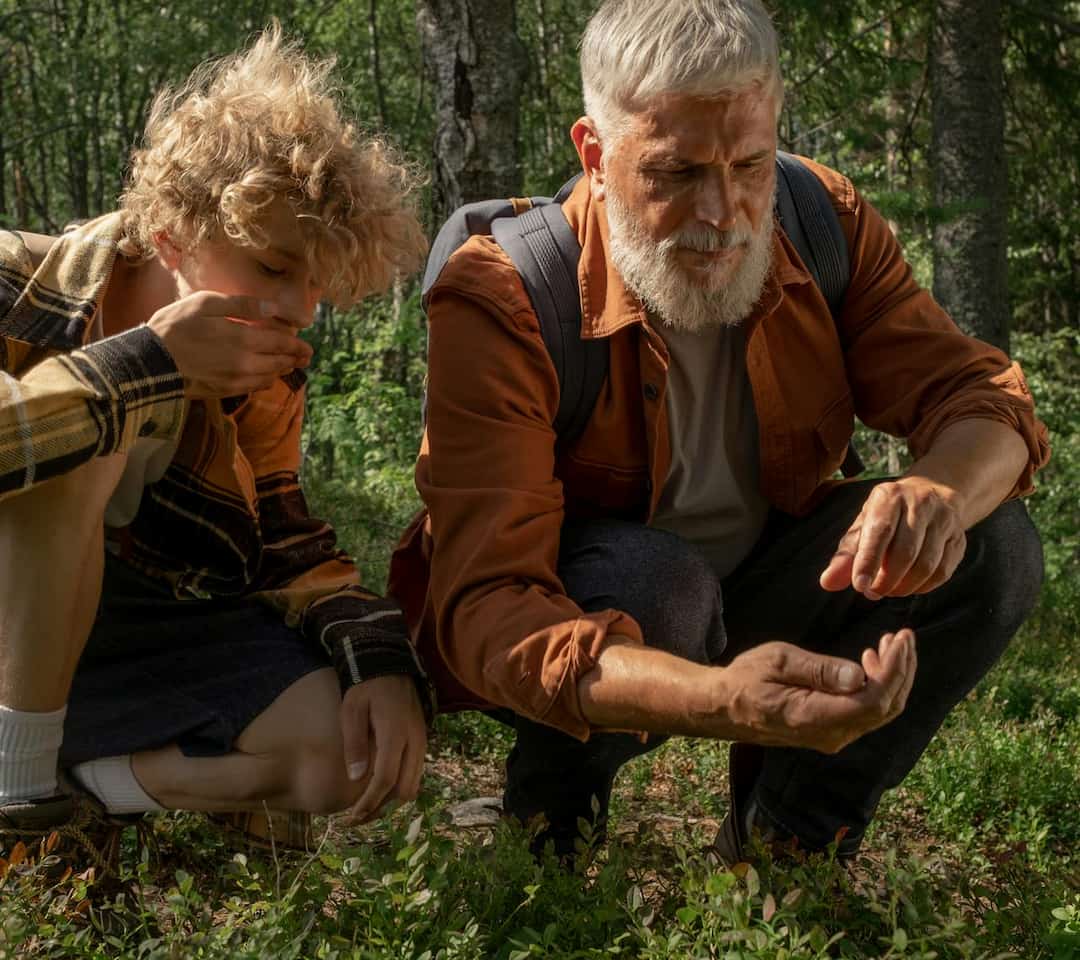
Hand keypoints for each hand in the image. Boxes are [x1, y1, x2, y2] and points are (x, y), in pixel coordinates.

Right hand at [146, 291, 312, 397]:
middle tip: (305, 356)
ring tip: (289, 364)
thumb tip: (273, 308)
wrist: (150, 362)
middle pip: (279, 362)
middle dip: (294, 358)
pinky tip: (265, 377)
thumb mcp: (207, 304)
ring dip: (281, 370)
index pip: (282, 343)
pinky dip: (264, 381)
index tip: (308, 346)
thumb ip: (243, 306)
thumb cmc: (175, 326)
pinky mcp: (225, 392)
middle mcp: (246, 363)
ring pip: (269, 377)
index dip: (297, 345)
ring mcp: (236, 381)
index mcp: (244, 339)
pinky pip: (254, 388)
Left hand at [338, 675, 426, 825]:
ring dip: (391, 800)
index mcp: (395, 733)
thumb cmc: (366, 687)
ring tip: (366, 807)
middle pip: (405, 789)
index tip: (352, 817)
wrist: (390, 666)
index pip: (386, 779)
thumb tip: (355, 778)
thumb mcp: (352, 710)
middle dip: (382, 808)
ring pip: (413, 783)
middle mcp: (414, 740)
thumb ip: (354, 743)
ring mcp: (421, 741)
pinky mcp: (421, 740)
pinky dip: (398, 786)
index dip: (370, 802)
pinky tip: (379, 787)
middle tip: (357, 817)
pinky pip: (414, 772)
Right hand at [717, 632, 916, 753]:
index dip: (895, 670)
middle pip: (886, 708)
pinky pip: (867, 713)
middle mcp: (830, 734)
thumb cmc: (746, 678)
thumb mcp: (778, 661)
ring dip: (893, 678)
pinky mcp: (832, 732)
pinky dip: (879, 687)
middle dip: (902, 671)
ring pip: (881, 712)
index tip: (901, 639)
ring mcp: (833, 737)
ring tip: (889, 645)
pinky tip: (870, 665)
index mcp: (815, 717)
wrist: (725, 707)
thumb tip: (858, 675)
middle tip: (902, 637)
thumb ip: (819, 669)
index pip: (873, 700)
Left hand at [819, 477, 966, 599]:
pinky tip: (909, 587)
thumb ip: (846, 555)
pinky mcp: (959, 538)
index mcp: (889, 496)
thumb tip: (828, 583)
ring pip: (927, 564)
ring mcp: (944, 520)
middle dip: (886, 580)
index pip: (880, 531)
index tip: (859, 586)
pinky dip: (923, 587)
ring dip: (904, 586)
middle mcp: (920, 504)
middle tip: (872, 592)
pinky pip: (943, 571)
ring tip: (888, 591)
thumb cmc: (887, 516)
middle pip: (906, 551)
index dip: (868, 561)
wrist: (931, 493)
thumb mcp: (863, 526)